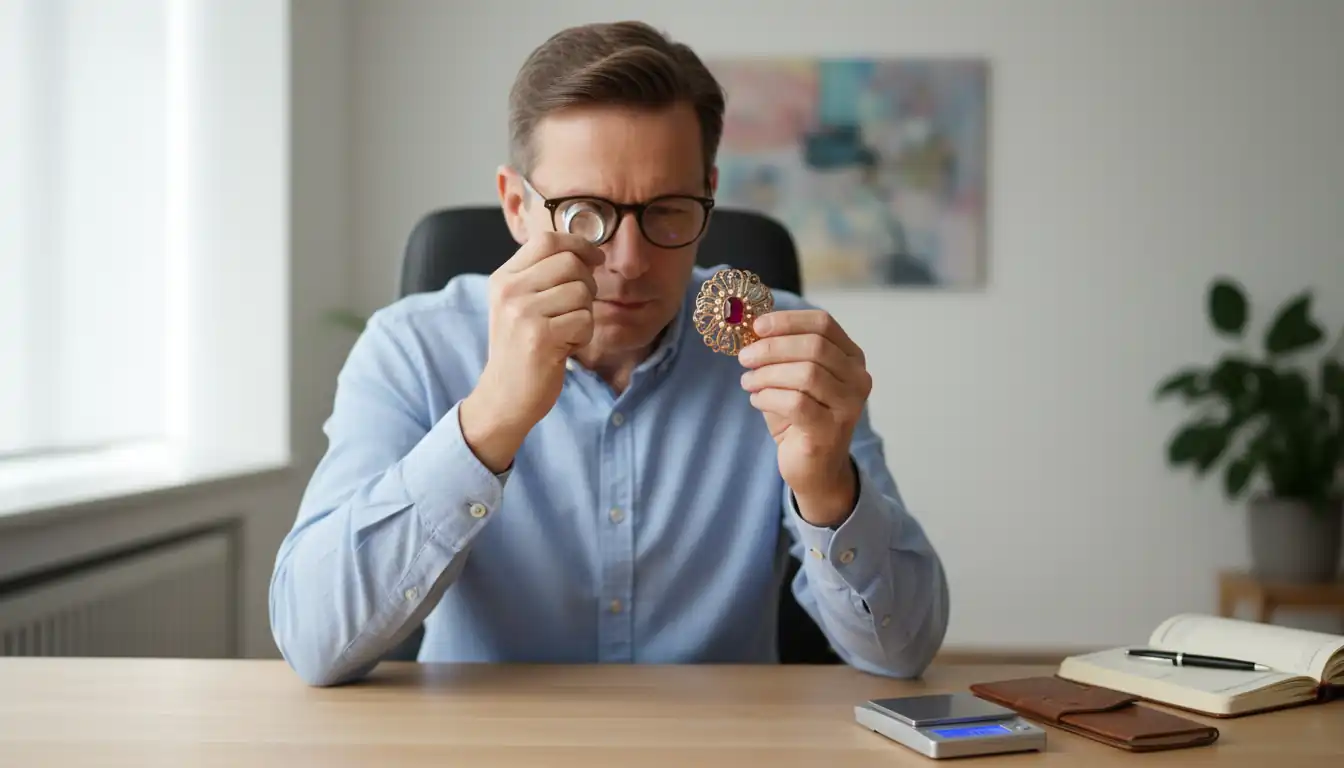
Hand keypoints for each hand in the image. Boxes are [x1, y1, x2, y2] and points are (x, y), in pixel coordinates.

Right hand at [460, 231, 603, 471]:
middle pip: (570, 263)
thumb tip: (587, 250)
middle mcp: (509, 291)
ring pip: (582, 292)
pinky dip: (583, 337)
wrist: (503, 397)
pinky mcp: (540, 337)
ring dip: (584, 314)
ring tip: (564, 332)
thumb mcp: (519, 304)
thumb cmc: (521, 349)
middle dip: (587, 284)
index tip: (594, 259)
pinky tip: (564, 348)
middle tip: (576, 309)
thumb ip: (543, 275)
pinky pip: (585, 321)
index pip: (547, 239)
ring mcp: (523, 313)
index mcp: (503, 278)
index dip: (579, 244)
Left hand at [738, 310, 871, 525]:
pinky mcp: (831, 430)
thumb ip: (779, 352)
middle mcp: (857, 379)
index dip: (787, 320)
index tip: (757, 326)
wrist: (813, 468)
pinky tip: (757, 400)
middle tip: (744, 357)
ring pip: (806, 373)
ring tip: (748, 382)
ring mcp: (848, 406)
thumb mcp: (791, 377)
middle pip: (814, 346)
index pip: (823, 323)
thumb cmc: (800, 417)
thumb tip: (749, 326)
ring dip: (767, 374)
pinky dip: (768, 397)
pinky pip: (796, 403)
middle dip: (771, 348)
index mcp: (850, 357)